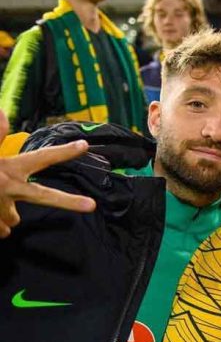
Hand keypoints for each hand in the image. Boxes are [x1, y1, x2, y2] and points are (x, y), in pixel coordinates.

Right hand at [0, 109, 95, 237]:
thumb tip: (1, 111)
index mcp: (10, 168)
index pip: (42, 157)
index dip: (64, 151)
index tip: (85, 145)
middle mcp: (10, 189)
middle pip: (46, 197)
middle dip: (69, 202)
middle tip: (91, 206)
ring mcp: (1, 209)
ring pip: (14, 218)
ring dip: (9, 216)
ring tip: (1, 210)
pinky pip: (1, 230)